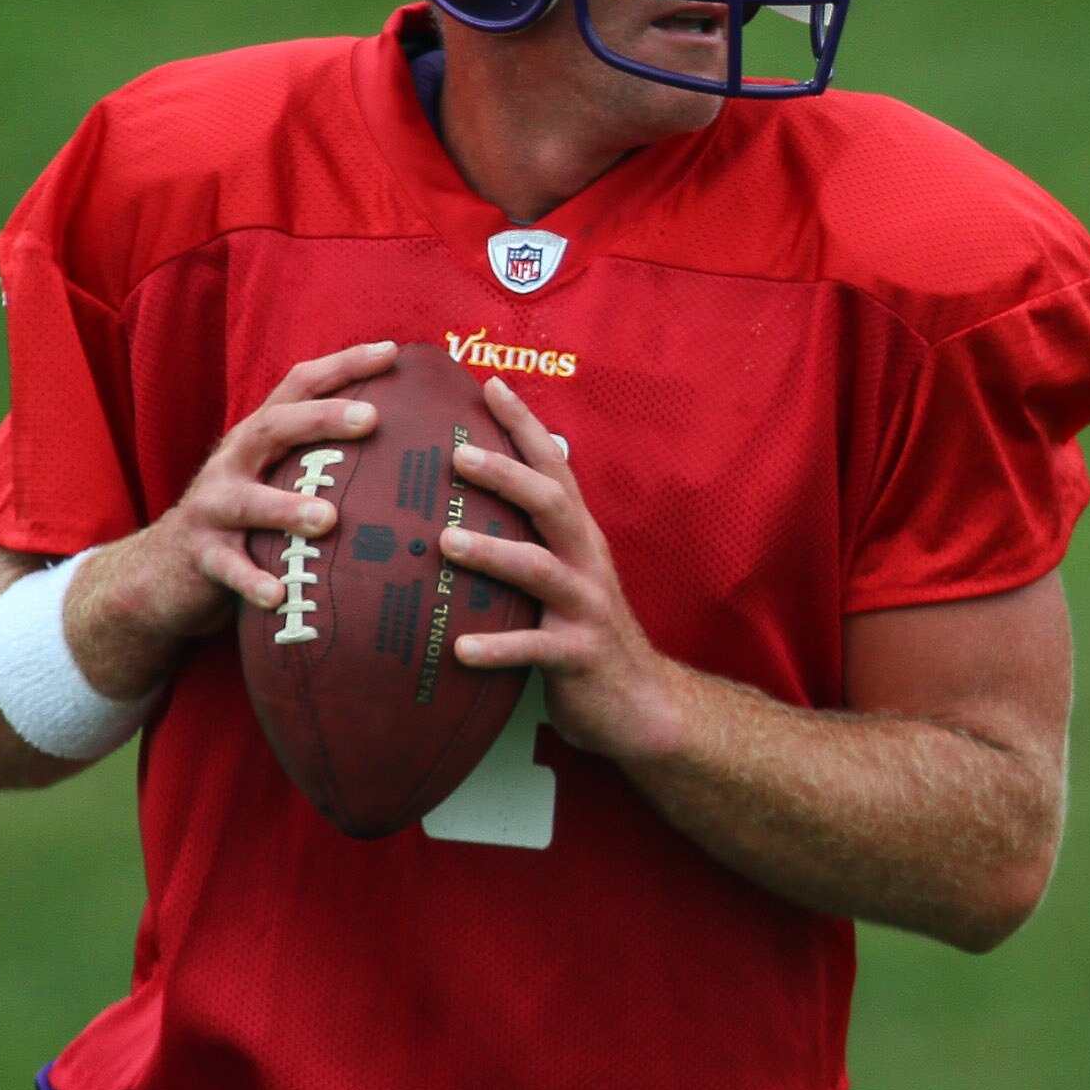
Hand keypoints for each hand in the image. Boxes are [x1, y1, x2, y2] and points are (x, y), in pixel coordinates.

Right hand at [66, 342, 397, 689]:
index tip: (392, 352)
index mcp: (260, 438)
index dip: (342, 365)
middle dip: (322, 419)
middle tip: (371, 419)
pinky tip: (278, 594)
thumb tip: (413, 447)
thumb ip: (324, 460)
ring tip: (328, 519)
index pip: (299, 386)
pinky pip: (227, 568)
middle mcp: (233, 462)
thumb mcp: (278, 479)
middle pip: (274, 428)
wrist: (163, 571)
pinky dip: (252, 581)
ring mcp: (212, 508)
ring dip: (286, 508)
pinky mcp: (201, 555)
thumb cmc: (247, 521)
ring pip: (248, 503)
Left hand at [439, 377, 681, 762]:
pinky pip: (536, 648)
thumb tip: (461, 506)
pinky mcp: (579, 657)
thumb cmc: (584, 636)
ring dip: (493, 554)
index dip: (525, 426)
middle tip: (458, 455)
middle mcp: (586, 563)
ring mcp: (585, 609)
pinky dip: (498, 647)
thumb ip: (530, 542)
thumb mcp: (564, 579)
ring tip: (445, 543)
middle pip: (551, 504)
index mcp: (579, 539)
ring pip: (541, 571)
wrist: (643, 705)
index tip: (489, 385)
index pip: (555, 468)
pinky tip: (459, 648)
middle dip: (507, 475)